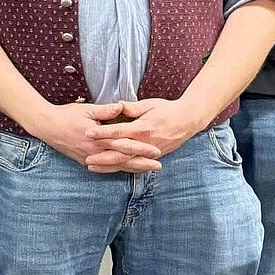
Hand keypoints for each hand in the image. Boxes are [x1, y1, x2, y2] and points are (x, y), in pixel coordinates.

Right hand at [31, 101, 160, 171]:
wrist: (46, 126)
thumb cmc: (65, 115)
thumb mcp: (86, 109)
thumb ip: (105, 110)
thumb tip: (122, 107)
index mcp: (98, 139)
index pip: (124, 145)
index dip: (141, 149)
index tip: (156, 151)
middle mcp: (95, 152)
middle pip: (123, 160)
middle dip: (142, 163)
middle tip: (158, 166)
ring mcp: (89, 158)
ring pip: (115, 166)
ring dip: (131, 168)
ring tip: (146, 170)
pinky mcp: (84, 160)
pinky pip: (104, 168)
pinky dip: (116, 169)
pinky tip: (124, 169)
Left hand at [86, 97, 206, 169]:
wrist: (189, 120)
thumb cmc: (168, 109)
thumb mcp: (149, 105)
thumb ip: (132, 108)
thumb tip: (117, 105)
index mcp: (142, 128)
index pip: (118, 132)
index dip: (102, 133)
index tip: (88, 133)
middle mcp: (146, 143)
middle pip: (120, 152)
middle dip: (102, 157)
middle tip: (86, 159)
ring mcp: (150, 152)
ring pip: (127, 162)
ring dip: (109, 166)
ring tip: (92, 167)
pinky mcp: (154, 156)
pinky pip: (136, 165)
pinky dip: (122, 168)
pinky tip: (110, 170)